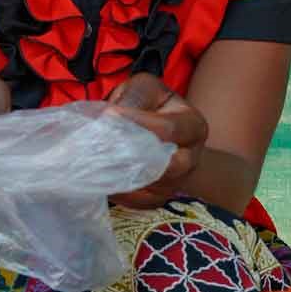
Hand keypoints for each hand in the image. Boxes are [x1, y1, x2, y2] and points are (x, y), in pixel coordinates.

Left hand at [106, 73, 206, 208]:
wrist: (155, 132)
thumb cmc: (148, 106)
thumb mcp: (144, 89)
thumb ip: (133, 98)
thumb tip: (111, 118)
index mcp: (193, 125)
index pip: (168, 129)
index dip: (138, 123)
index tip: (109, 115)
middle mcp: (191, 157)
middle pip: (168, 167)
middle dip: (133, 157)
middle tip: (102, 147)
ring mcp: (177, 182)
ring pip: (152, 187)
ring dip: (123, 176)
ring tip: (97, 162)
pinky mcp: (159, 198)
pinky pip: (140, 202)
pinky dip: (120, 193)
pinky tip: (103, 179)